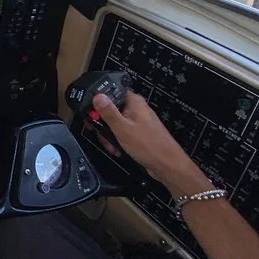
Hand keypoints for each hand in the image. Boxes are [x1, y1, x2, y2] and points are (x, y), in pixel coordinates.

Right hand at [91, 91, 209, 195]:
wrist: (167, 165)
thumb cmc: (148, 145)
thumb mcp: (122, 128)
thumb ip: (108, 112)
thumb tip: (97, 96)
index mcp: (134, 102)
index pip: (112, 93)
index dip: (99, 102)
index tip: (91, 114)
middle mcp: (137, 109)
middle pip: (111, 110)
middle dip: (103, 124)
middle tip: (100, 134)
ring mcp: (138, 122)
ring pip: (116, 123)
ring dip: (110, 135)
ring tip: (111, 146)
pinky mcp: (139, 134)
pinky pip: (123, 133)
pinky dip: (118, 140)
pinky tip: (118, 150)